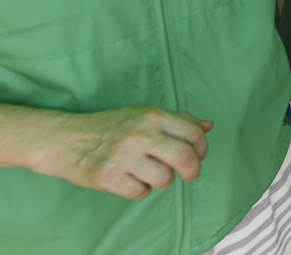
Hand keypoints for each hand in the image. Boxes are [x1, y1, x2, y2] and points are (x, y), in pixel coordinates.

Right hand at [40, 106, 211, 199]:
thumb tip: (208, 125)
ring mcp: (124, 156)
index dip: (202, 149)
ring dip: (162, 181)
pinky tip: (131, 180)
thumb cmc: (110, 127)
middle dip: (192, 171)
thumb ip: (178, 120)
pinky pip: (141, 192)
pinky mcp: (108, 177)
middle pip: (185, 158)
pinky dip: (140, 190)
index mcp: (153, 116)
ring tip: (150, 174)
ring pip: (165, 179)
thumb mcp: (144, 115)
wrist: (66, 139)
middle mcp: (141, 135)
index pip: (194, 134)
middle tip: (187, 174)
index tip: (198, 156)